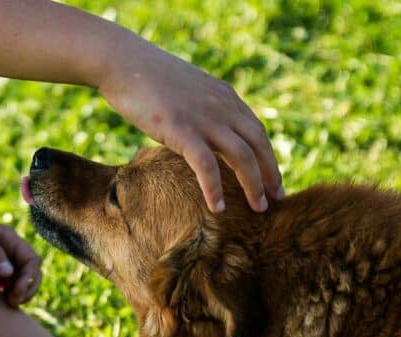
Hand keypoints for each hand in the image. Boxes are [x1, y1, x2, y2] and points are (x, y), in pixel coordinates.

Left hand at [0, 204, 40, 307]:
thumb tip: (9, 273)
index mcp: (9, 239)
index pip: (32, 260)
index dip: (30, 278)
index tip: (17, 292)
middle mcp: (8, 251)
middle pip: (31, 273)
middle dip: (28, 289)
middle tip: (13, 302)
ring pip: (20, 281)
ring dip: (19, 294)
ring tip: (7, 304)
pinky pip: (6, 285)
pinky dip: (7, 295)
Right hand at [98, 44, 282, 212]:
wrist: (124, 63)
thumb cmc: (147, 78)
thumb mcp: (186, 90)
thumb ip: (202, 107)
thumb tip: (201, 129)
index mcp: (224, 97)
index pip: (256, 130)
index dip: (268, 156)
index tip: (271, 178)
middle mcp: (222, 107)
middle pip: (259, 144)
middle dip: (270, 173)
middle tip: (277, 198)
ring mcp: (204, 119)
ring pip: (242, 157)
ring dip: (254, 185)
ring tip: (259, 208)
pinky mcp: (182, 131)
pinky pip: (207, 166)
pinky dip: (215, 189)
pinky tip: (218, 208)